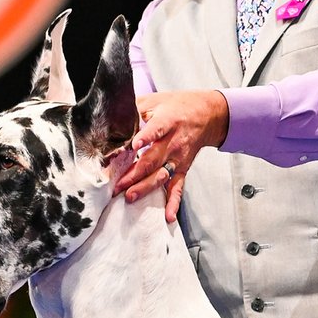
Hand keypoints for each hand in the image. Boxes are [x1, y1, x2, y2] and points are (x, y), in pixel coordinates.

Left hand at [114, 90, 230, 222]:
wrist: (205, 116)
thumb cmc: (176, 106)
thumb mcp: (156, 100)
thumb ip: (135, 107)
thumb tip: (112, 115)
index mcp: (167, 122)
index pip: (156, 130)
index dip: (145, 137)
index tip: (134, 146)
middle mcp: (174, 143)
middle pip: (153, 160)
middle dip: (135, 173)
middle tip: (118, 185)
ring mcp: (178, 159)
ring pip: (161, 176)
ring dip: (146, 188)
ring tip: (130, 197)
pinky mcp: (182, 169)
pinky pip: (178, 187)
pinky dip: (174, 202)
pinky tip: (168, 216)